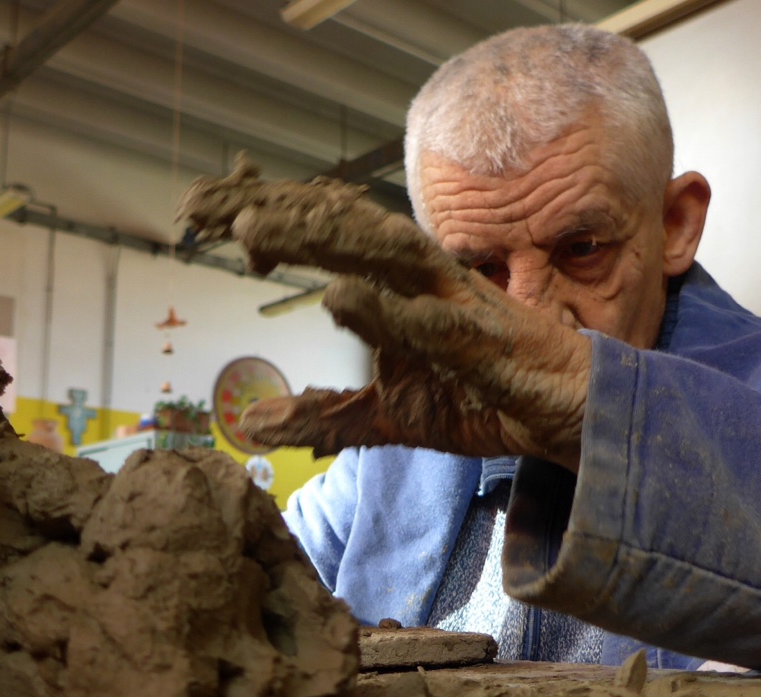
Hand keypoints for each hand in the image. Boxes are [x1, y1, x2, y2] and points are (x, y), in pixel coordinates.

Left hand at [179, 158, 591, 471]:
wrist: (563, 417)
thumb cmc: (480, 398)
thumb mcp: (388, 416)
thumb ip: (325, 416)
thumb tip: (252, 424)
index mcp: (394, 283)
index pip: (323, 233)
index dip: (264, 216)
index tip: (197, 212)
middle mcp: (420, 278)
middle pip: (341, 226)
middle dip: (273, 210)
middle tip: (202, 207)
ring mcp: (454, 303)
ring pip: (383, 253)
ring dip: (319, 238)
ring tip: (257, 232)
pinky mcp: (487, 341)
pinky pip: (434, 321)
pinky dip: (387, 310)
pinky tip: (341, 297)